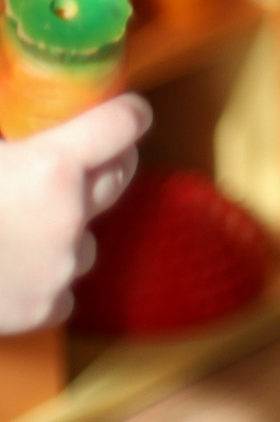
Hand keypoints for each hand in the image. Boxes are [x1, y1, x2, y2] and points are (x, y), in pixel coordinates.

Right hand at [0, 93, 150, 333]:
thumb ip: (5, 123)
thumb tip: (13, 115)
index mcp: (52, 167)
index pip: (125, 123)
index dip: (123, 112)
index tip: (119, 110)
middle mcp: (69, 216)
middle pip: (118, 175)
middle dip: (103, 162)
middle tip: (77, 158)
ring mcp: (60, 268)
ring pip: (87, 234)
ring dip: (66, 225)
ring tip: (21, 221)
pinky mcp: (43, 311)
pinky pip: (64, 286)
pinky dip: (46, 276)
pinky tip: (11, 266)